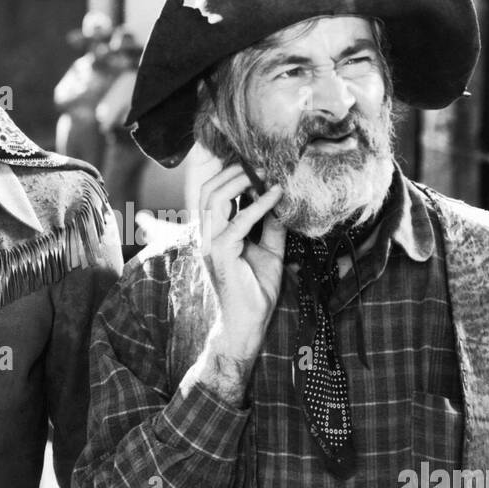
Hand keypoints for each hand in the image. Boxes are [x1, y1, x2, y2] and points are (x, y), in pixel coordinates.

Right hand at [197, 161, 285, 375]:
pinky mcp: (221, 253)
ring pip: (216, 198)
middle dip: (235, 171)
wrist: (247, 323)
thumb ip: (271, 226)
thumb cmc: (255, 290)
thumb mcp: (269, 250)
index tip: (261, 165)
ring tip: (268, 174)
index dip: (233, 175)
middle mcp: (206, 235)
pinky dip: (259, 205)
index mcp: (213, 232)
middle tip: (264, 164)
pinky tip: (277, 195)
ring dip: (243, 181)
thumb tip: (282, 201)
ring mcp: (210, 243)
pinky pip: (238, 221)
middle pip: (210, 188)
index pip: (213, 193)